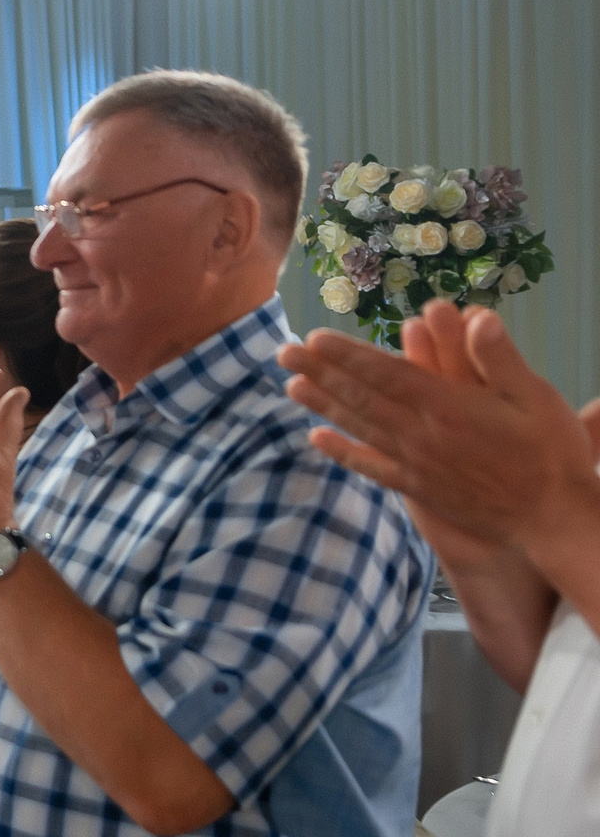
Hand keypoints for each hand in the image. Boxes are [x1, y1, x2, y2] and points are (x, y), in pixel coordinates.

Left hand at [280, 302, 599, 555]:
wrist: (552, 519)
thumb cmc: (551, 453)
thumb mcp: (537, 397)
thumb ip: (500, 359)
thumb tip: (477, 317)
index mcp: (448, 406)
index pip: (386, 374)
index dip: (347, 355)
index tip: (314, 339)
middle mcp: (422, 434)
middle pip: (361, 397)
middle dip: (320, 372)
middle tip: (283, 352)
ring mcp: (416, 463)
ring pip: (360, 427)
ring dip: (323, 405)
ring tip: (290, 385)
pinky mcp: (419, 488)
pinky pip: (372, 468)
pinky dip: (343, 453)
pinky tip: (317, 439)